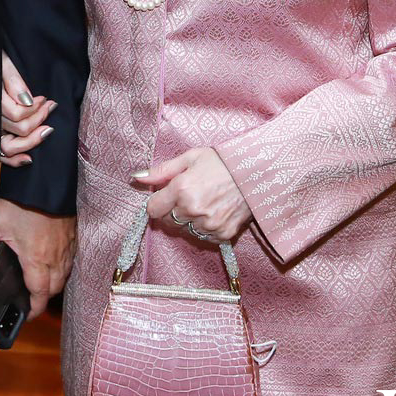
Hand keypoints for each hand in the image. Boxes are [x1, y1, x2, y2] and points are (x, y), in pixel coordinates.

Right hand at [0, 56, 55, 166]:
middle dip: (39, 119)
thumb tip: (28, 100)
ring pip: (8, 147)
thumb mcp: (0, 61)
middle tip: (50, 106)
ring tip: (47, 130)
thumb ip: (12, 79)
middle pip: (18, 129)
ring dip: (31, 141)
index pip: (17, 114)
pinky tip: (28, 159)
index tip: (44, 99)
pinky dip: (14, 160)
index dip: (36, 109)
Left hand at [0, 199, 75, 313]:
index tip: (25, 315)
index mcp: (36, 259)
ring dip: (53, 284)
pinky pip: (71, 261)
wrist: (46, 179)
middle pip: (54, 289)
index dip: (33, 310)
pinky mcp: (73, 236)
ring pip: (64, 276)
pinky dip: (62, 268)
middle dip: (42, 298)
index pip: (39, 295)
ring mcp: (68, 247)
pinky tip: (51, 262)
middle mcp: (56, 258)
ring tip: (39, 282)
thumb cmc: (20, 202)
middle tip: (29, 299)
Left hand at [136, 147, 250, 241]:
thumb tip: (137, 177)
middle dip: (173, 211)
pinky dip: (205, 228)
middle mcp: (193, 210)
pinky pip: (204, 237)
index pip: (153, 209)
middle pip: (168, 221)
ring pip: (186, 230)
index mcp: (181, 189)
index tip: (166, 196)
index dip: (157, 202)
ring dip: (189, 220)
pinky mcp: (223, 234)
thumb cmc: (223, 161)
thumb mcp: (190, 158)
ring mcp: (209, 225)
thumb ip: (161, 170)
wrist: (258, 172)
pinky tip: (214, 212)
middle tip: (188, 196)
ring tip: (204, 203)